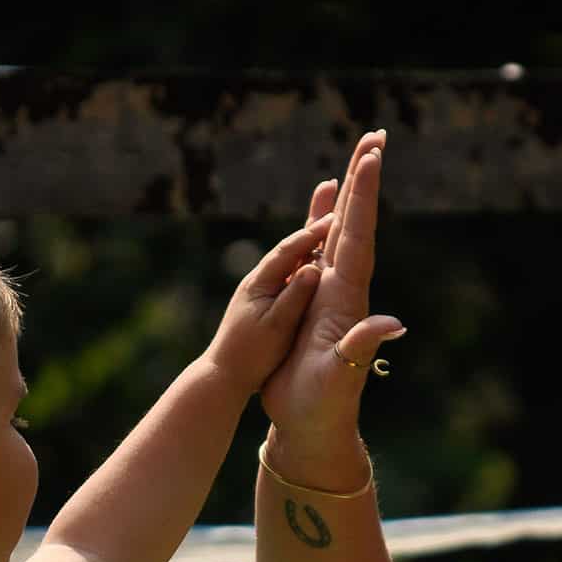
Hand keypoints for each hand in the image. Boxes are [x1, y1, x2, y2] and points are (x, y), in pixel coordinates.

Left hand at [200, 205, 334, 393]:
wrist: (224, 376)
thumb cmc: (251, 356)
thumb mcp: (275, 328)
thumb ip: (294, 297)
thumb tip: (312, 269)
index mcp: (260, 283)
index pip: (289, 249)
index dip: (313, 232)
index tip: (337, 216)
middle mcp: (260, 279)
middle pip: (292, 242)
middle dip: (314, 218)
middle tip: (333, 186)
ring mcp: (264, 288)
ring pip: (294, 255)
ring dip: (313, 233)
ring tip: (332, 210)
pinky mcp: (268, 299)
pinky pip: (294, 271)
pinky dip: (309, 256)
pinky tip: (321, 250)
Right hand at [260, 130, 403, 458]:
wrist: (314, 427)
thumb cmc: (324, 406)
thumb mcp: (342, 375)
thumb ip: (362, 348)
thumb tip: (394, 324)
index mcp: (347, 298)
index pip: (359, 237)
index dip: (364, 198)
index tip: (372, 157)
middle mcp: (345, 289)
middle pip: (355, 223)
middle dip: (363, 180)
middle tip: (375, 136)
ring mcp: (332, 295)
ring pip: (339, 232)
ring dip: (347, 195)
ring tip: (355, 158)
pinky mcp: (317, 304)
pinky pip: (319, 253)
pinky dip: (321, 225)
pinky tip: (323, 211)